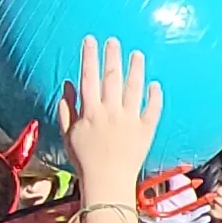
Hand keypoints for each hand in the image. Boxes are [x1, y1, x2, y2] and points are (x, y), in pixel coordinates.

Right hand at [59, 37, 160, 201]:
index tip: (90, 40)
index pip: (88, 77)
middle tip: (114, 41)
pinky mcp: (146, 130)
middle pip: (112, 78)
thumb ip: (66, 108)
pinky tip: (155, 84)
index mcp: (90, 112)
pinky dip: (154, 96)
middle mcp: (111, 112)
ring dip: (136, 69)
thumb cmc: (84, 159)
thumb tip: (67, 84)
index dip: (89, 57)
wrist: (107, 183)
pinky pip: (152, 109)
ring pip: (134, 88)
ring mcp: (130, 120)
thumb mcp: (68, 134)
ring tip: (137, 54)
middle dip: (112, 56)